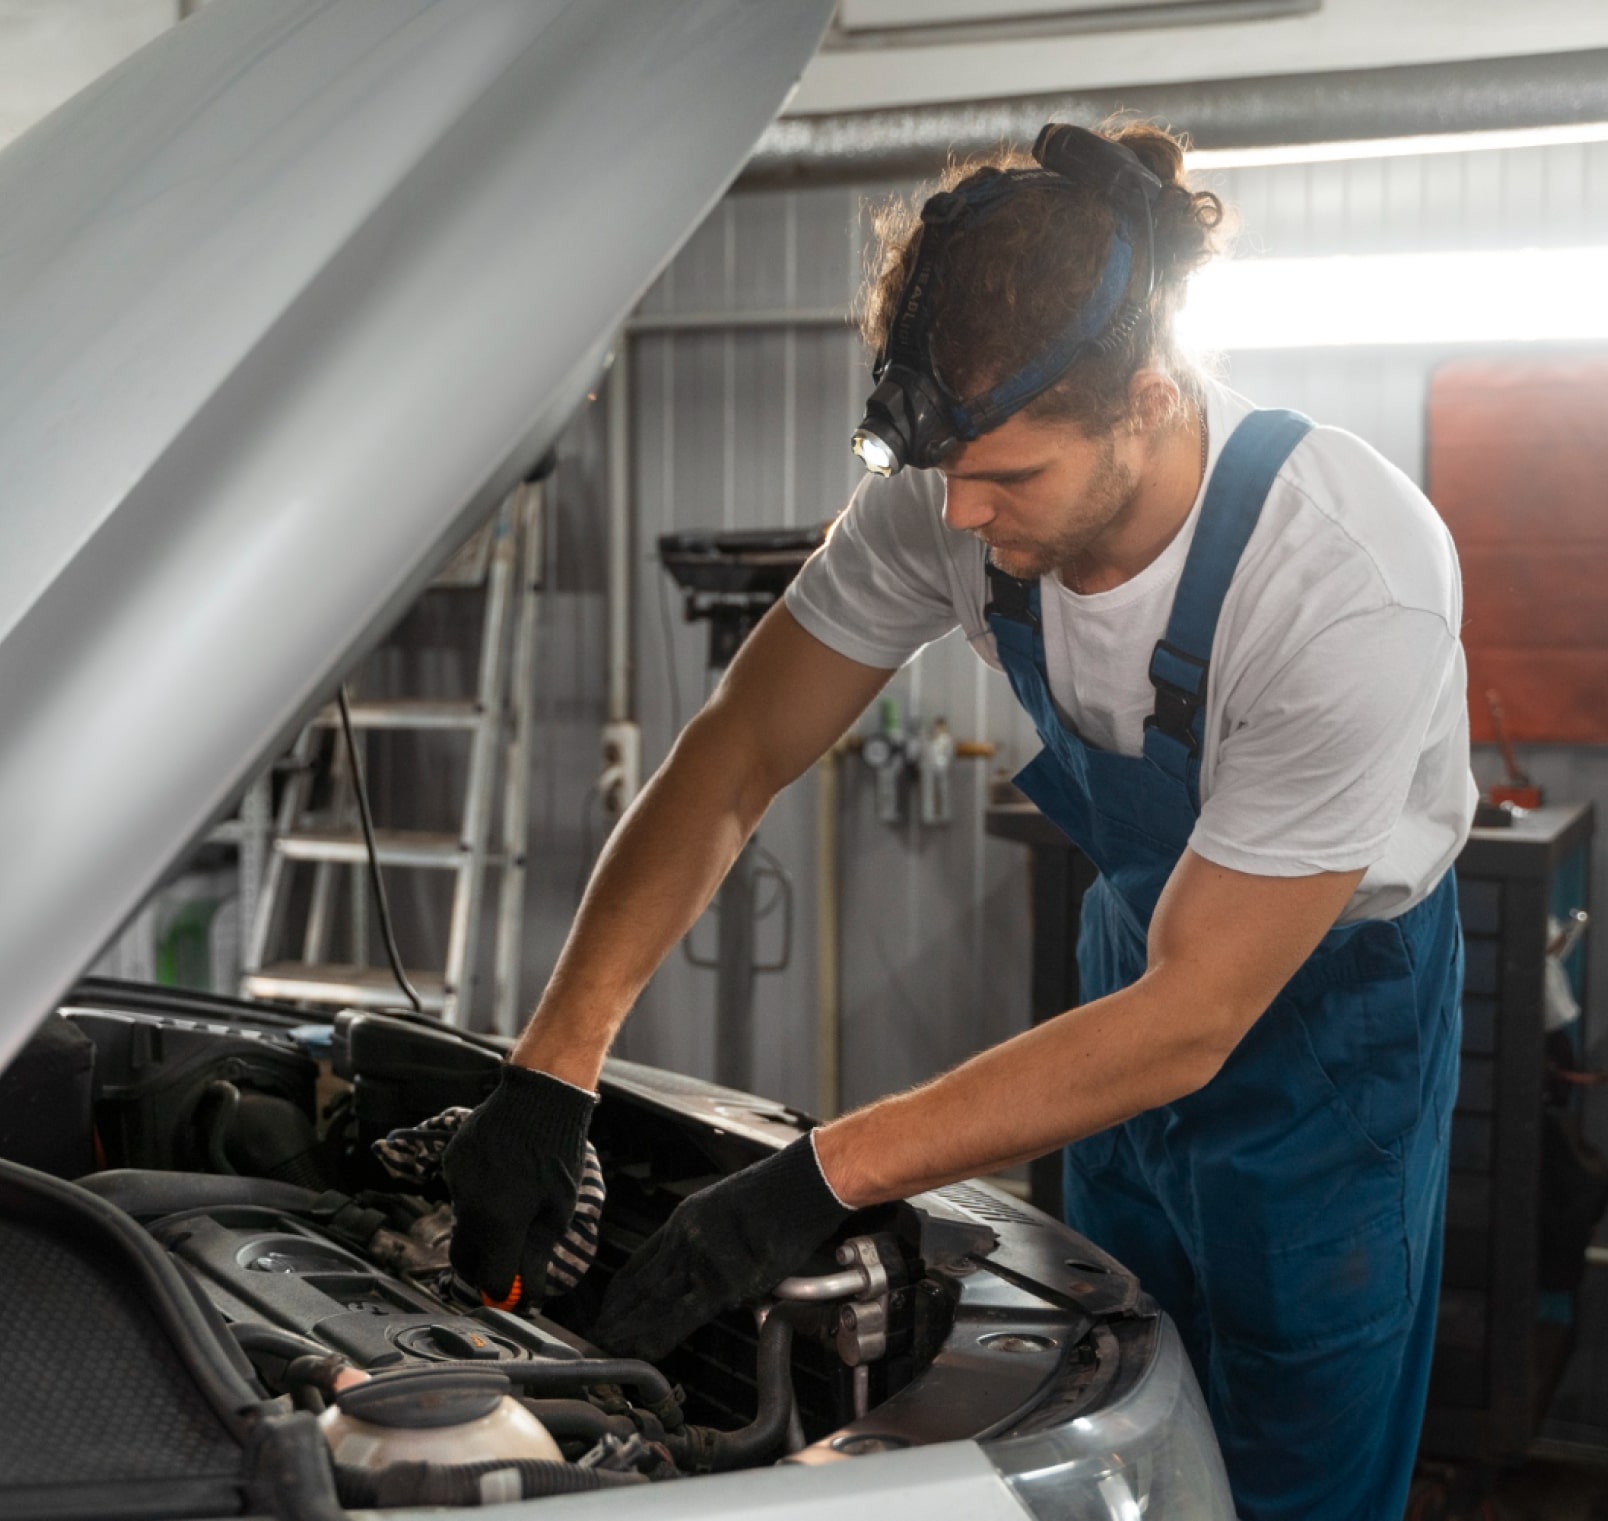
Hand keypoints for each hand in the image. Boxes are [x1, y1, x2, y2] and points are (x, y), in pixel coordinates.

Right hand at [441, 1064, 595, 1309]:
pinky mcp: (453, 1161)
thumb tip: (526, 1291)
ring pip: (464, 1223)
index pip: (490, 1279)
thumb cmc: (558, 1152)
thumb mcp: (558, 1209)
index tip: (514, 1293)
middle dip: (482, 1269)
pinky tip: (504, 1175)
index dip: (503, 1292)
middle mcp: (470, 1206)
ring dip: (484, 1227)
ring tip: (515, 1201)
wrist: (540, 1096)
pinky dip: (479, 1195)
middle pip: (464, 1258)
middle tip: (506, 1265)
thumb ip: (536, 1254)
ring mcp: (457, 1182)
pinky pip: (462, 1192)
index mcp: (499, 1222)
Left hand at [591, 1134, 851, 1359]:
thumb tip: (707, 1275)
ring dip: (630, 1327)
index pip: (642, 1260)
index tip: (607, 1306)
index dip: (622, 1287)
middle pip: (642, 1282)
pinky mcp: (723, 1278)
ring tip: (610, 1346)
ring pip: (655, 1299)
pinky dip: (661, 1334)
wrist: (801, 1187)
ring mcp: (701, 1256)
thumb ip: (710, 1242)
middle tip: (597, 1334)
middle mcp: (685, 1237)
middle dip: (618, 1312)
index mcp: (685, 1220)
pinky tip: (643, 1348)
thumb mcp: (727, 1209)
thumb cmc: (777, 1196)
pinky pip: (684, 1314)